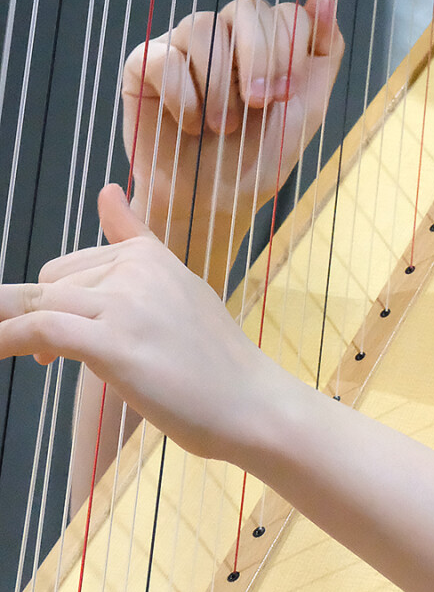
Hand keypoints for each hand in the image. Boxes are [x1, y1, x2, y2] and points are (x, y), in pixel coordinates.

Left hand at [0, 186, 284, 460]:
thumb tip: (107, 190)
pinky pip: (39, 330)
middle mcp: (135, 268)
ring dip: (7, 327)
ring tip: (2, 349)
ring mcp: (125, 304)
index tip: (43, 332)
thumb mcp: (177, 285)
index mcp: (147, 253)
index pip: (71, 266)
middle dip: (33, 317)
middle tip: (45, 360)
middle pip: (50, 285)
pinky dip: (6, 340)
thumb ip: (134, 239)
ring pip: (39, 304)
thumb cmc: (213, 357)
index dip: (53, 300)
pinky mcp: (114, 343)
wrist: (250, 402)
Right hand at [123, 0, 342, 281]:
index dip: (290, 47)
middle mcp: (227, 34)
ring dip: (220, 83)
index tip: (286, 94)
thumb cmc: (259, 157)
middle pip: (247, 7)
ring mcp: (185, 45)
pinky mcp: (144, 65)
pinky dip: (181, 95)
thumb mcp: (307, 108)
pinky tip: (189, 123)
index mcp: (269, 40)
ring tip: (222, 125)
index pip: (285, 11)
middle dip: (260, 59)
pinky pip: (162, 56)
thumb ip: (322, 50)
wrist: (212, 204)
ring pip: (204, 26)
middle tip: (259, 105)